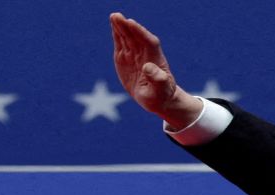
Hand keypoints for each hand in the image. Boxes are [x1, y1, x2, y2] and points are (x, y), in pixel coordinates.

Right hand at [109, 12, 201, 128]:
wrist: (157, 98)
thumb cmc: (161, 95)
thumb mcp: (160, 91)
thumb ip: (157, 79)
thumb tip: (148, 66)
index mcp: (156, 61)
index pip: (149, 43)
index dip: (141, 33)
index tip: (131, 23)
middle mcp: (145, 55)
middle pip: (137, 37)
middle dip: (128, 27)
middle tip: (118, 16)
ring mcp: (135, 55)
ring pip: (128, 38)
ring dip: (121, 27)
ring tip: (114, 16)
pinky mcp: (126, 58)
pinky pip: (121, 44)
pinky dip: (117, 35)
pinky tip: (114, 25)